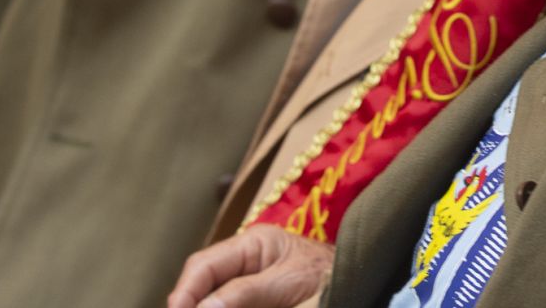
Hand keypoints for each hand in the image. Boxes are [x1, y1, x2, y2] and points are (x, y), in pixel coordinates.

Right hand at [167, 226, 334, 307]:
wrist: (361, 282)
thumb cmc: (329, 275)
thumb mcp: (287, 282)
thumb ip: (246, 292)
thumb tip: (203, 306)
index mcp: (253, 244)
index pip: (204, 265)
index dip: (184, 291)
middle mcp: (246, 262)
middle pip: (203, 284)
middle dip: (192, 303)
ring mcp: (250, 284)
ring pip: (214, 299)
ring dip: (205, 305)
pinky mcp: (258, 301)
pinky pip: (232, 303)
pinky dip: (221, 307)